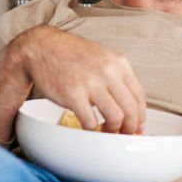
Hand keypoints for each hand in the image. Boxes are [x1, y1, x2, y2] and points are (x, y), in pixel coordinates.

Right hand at [0, 25, 145, 140]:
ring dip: (113, 130)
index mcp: (118, 63)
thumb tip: (129, 104)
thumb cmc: (71, 54)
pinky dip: (92, 130)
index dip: (140, 116)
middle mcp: (108, 72)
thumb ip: (116, 77)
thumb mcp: (102, 58)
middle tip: (124, 134)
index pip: (139, 96)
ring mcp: (91, 83)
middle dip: (130, 127)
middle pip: (131, 109)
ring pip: (115, 117)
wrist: (41, 47)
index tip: (137, 126)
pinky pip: (90, 121)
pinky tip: (89, 128)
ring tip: (106, 131)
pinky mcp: (73, 94)